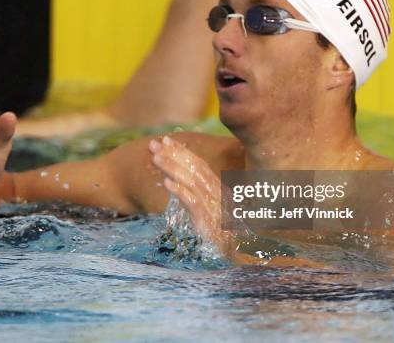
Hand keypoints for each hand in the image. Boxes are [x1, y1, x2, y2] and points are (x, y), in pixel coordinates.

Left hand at [149, 136, 230, 252]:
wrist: (239, 252)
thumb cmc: (224, 232)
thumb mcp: (209, 209)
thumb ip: (195, 194)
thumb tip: (175, 180)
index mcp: (216, 187)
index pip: (197, 164)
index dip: (181, 151)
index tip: (165, 140)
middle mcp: (216, 192)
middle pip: (193, 168)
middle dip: (173, 154)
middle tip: (154, 144)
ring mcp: (213, 205)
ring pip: (191, 181)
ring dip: (172, 168)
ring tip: (155, 158)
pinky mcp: (208, 220)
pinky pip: (193, 202)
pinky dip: (180, 191)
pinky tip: (167, 183)